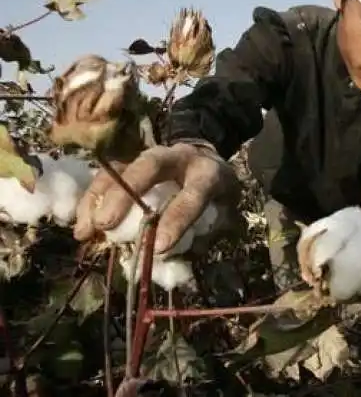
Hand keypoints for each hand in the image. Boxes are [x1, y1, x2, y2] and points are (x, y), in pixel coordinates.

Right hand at [73, 142, 240, 252]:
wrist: (209, 163)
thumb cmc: (217, 197)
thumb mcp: (224, 216)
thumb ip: (200, 235)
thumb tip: (164, 259)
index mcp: (209, 173)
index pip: (193, 194)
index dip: (175, 220)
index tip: (156, 247)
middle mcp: (178, 157)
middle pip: (150, 165)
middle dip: (125, 194)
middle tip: (106, 224)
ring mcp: (151, 155)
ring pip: (122, 168)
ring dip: (99, 198)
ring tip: (85, 230)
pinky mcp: (132, 160)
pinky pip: (106, 175)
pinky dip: (91, 198)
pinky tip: (82, 224)